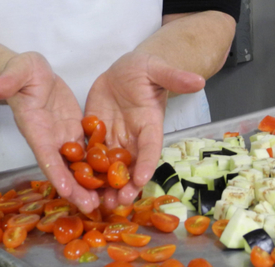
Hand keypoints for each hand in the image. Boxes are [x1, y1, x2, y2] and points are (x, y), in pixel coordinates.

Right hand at [0, 52, 98, 212]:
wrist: (34, 73)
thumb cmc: (23, 71)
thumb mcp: (18, 70)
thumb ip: (7, 80)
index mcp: (35, 128)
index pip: (44, 154)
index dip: (54, 172)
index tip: (65, 189)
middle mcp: (49, 138)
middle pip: (62, 168)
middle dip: (75, 188)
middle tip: (90, 207)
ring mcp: (63, 136)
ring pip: (76, 164)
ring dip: (88, 183)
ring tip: (103, 201)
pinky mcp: (75, 130)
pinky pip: (87, 150)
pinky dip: (98, 164)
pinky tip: (113, 176)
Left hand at [84, 51, 205, 208]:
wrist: (125, 70)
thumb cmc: (145, 69)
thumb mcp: (158, 69)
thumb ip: (175, 77)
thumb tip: (199, 80)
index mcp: (150, 124)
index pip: (151, 147)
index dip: (147, 164)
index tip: (142, 180)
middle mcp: (132, 137)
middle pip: (130, 165)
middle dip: (125, 185)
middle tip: (118, 203)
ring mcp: (113, 138)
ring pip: (109, 166)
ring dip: (104, 185)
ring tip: (97, 204)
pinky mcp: (94, 134)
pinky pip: (88, 154)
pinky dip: (83, 169)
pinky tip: (75, 183)